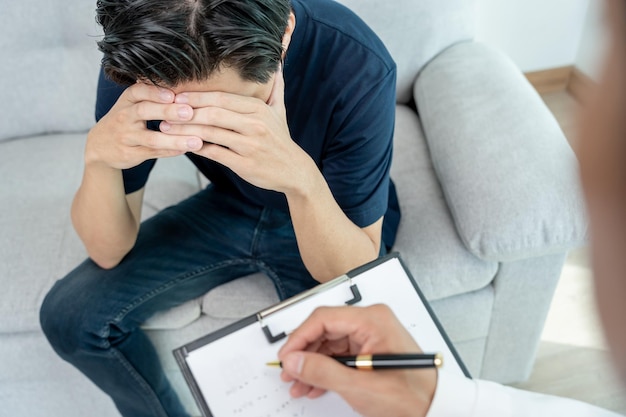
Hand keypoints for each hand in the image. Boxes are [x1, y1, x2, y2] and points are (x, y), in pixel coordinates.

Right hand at [86, 82, 202, 169]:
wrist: (100, 145)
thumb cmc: (125, 120)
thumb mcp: (131, 104)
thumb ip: (153, 97)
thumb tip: (187, 91)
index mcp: (127, 100)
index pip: (138, 92)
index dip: (155, 92)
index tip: (173, 94)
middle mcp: (124, 117)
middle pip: (145, 111)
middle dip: (167, 111)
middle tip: (189, 112)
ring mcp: (126, 137)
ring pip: (152, 138)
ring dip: (175, 139)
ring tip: (196, 141)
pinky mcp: (130, 154)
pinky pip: (153, 153)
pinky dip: (170, 151)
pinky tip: (186, 150)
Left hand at [162, 66, 314, 193]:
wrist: (294, 170)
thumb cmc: (280, 139)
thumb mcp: (280, 111)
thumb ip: (275, 88)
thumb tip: (278, 65)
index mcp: (259, 109)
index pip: (222, 98)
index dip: (197, 96)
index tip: (177, 95)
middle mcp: (255, 125)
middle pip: (214, 113)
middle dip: (186, 111)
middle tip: (165, 111)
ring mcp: (249, 145)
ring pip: (211, 133)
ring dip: (185, 130)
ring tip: (166, 129)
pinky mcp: (244, 164)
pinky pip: (215, 153)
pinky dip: (198, 148)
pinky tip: (183, 145)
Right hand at [277, 305, 437, 416]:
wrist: (435, 409)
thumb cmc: (410, 396)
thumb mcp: (359, 386)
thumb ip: (322, 372)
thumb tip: (294, 361)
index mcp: (372, 320)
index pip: (323, 318)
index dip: (299, 338)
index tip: (286, 357)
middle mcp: (371, 322)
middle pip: (324, 331)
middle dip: (304, 354)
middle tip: (289, 373)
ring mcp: (370, 335)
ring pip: (329, 344)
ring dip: (312, 365)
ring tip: (298, 384)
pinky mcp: (369, 349)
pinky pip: (339, 355)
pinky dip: (325, 370)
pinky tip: (313, 386)